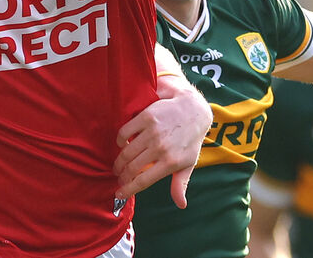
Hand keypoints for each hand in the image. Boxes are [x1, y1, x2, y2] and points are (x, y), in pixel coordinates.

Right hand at [113, 74, 211, 207]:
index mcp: (170, 162)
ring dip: (119, 161)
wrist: (193, 109)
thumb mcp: (189, 163)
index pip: (142, 181)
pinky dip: (120, 140)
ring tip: (119, 165)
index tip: (119, 194)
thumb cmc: (190, 139)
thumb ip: (181, 184)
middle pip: (131, 168)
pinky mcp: (146, 117)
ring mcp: (153, 132)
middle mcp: (160, 147)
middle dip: (122, 176)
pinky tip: (123, 144)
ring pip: (126, 152)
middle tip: (119, 177)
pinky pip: (125, 132)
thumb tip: (181, 205)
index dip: (128, 190)